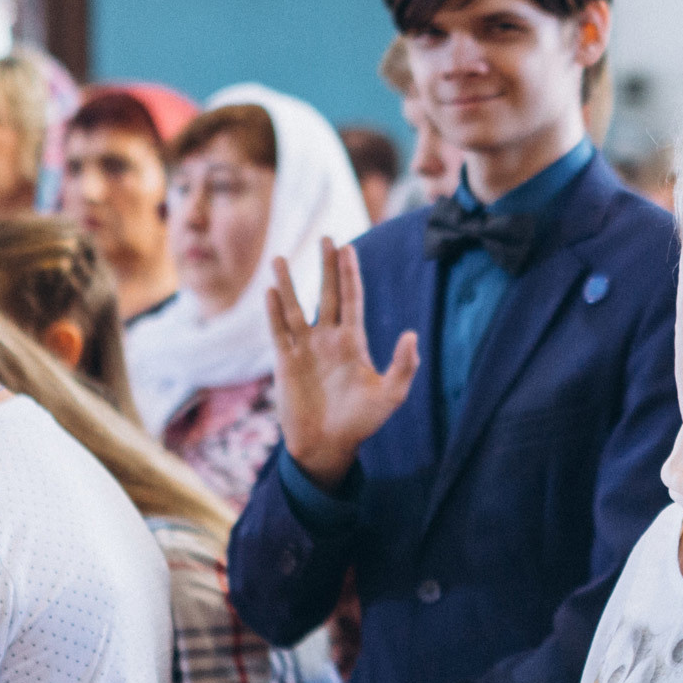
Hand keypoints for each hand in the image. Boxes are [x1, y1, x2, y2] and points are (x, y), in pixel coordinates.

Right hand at [267, 240, 419, 489]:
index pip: (352, 299)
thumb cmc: (361, 422)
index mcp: (354, 342)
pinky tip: (270, 290)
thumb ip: (403, 366)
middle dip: (326, 266)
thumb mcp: (390, 396)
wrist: (327, 445)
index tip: (347, 247)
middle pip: (326, 293)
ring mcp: (305, 349)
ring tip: (280, 257)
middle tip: (326, 237)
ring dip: (289, 282)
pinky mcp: (285, 362)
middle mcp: (328, 339)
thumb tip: (412, 335)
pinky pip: (278, 330)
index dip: (350, 273)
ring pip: (295, 307)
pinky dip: (274, 311)